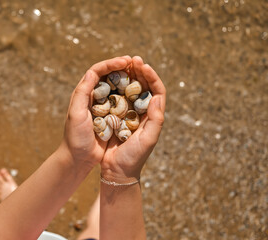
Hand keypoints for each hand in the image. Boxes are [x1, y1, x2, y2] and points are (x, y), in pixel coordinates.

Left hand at [62, 56, 131, 168]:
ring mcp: (104, 106)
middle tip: (138, 62)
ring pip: (118, 86)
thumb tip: (92, 71)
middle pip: (110, 75)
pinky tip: (141, 92)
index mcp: (84, 93)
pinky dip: (132, 94)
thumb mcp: (76, 114)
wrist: (79, 158)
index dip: (112, 63)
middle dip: (124, 67)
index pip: (98, 71)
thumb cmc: (75, 137)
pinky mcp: (112, 116)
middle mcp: (94, 96)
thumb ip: (82, 92)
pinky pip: (123, 101)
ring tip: (142, 73)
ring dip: (130, 78)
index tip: (126, 61)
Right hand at [101, 56, 165, 181]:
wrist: (116, 171)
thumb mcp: (148, 140)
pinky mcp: (116, 117)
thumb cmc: (134, 157)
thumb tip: (158, 97)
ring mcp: (129, 113)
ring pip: (130, 89)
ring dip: (128, 76)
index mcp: (153, 116)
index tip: (143, 65)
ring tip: (122, 64)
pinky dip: (114, 87)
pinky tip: (109, 79)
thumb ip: (156, 120)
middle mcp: (142, 112)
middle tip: (132, 59)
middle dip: (139, 71)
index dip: (151, 76)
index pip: (157, 90)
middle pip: (144, 86)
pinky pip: (116, 97)